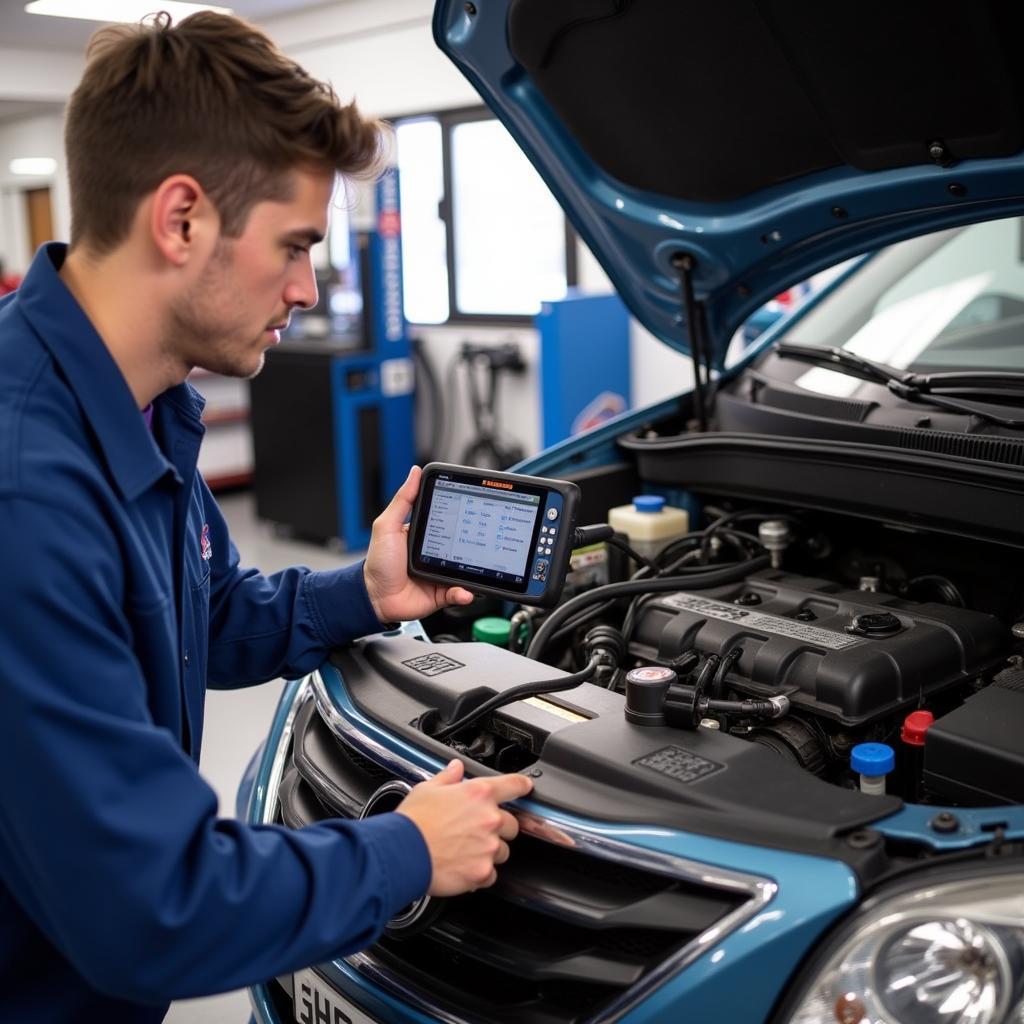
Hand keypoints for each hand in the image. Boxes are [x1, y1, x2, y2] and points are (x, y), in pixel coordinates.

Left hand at [363, 465, 473, 623]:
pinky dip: (464, 592)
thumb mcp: (387, 525)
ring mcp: (441, 573)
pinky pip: (459, 592)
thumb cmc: (378, 562)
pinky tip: (464, 590)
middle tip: (481, 542)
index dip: (462, 516)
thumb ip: (402, 500)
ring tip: (478, 568)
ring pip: (466, 570)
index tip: (474, 509)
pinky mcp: (442, 593)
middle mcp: (437, 553)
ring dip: (473, 571)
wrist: (375, 598)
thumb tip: (414, 472)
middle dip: (474, 544)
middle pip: (463, 545)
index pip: (449, 521)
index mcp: (426, 534)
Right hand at [396, 759, 532, 896]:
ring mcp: (488, 847)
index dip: (522, 785)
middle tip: (476, 831)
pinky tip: (462, 867)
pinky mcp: (482, 872)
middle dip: (498, 828)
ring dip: (490, 851)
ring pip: (502, 851)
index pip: (514, 785)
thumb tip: (456, 768)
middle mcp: (489, 819)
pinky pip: (491, 874)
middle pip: (511, 824)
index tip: (525, 787)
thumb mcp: (428, 789)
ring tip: (465, 851)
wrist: (402, 853)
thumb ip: (448, 777)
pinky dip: (481, 873)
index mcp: (479, 794)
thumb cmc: (413, 821)